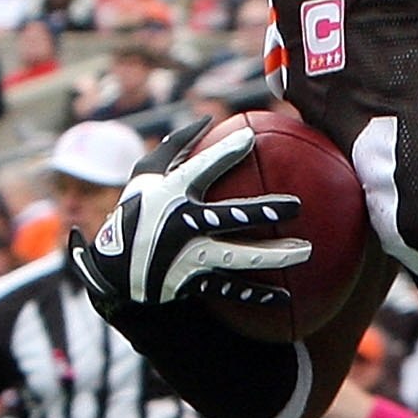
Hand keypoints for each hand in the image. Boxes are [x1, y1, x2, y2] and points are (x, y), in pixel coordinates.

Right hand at [73, 122, 311, 315]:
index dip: (225, 153)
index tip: (251, 139)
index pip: (202, 168)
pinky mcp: (192, 282)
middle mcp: (182, 225)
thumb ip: (176, 146)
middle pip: (230, 217)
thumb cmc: (136, 210)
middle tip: (298, 205)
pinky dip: (256, 296)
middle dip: (264, 212)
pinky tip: (285, 297)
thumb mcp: (145, 174)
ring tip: (305, 251)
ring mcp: (188, 256)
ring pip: (237, 256)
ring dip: (272, 256)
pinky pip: (230, 290)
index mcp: (172, 194)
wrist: (112, 270)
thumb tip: (207, 119)